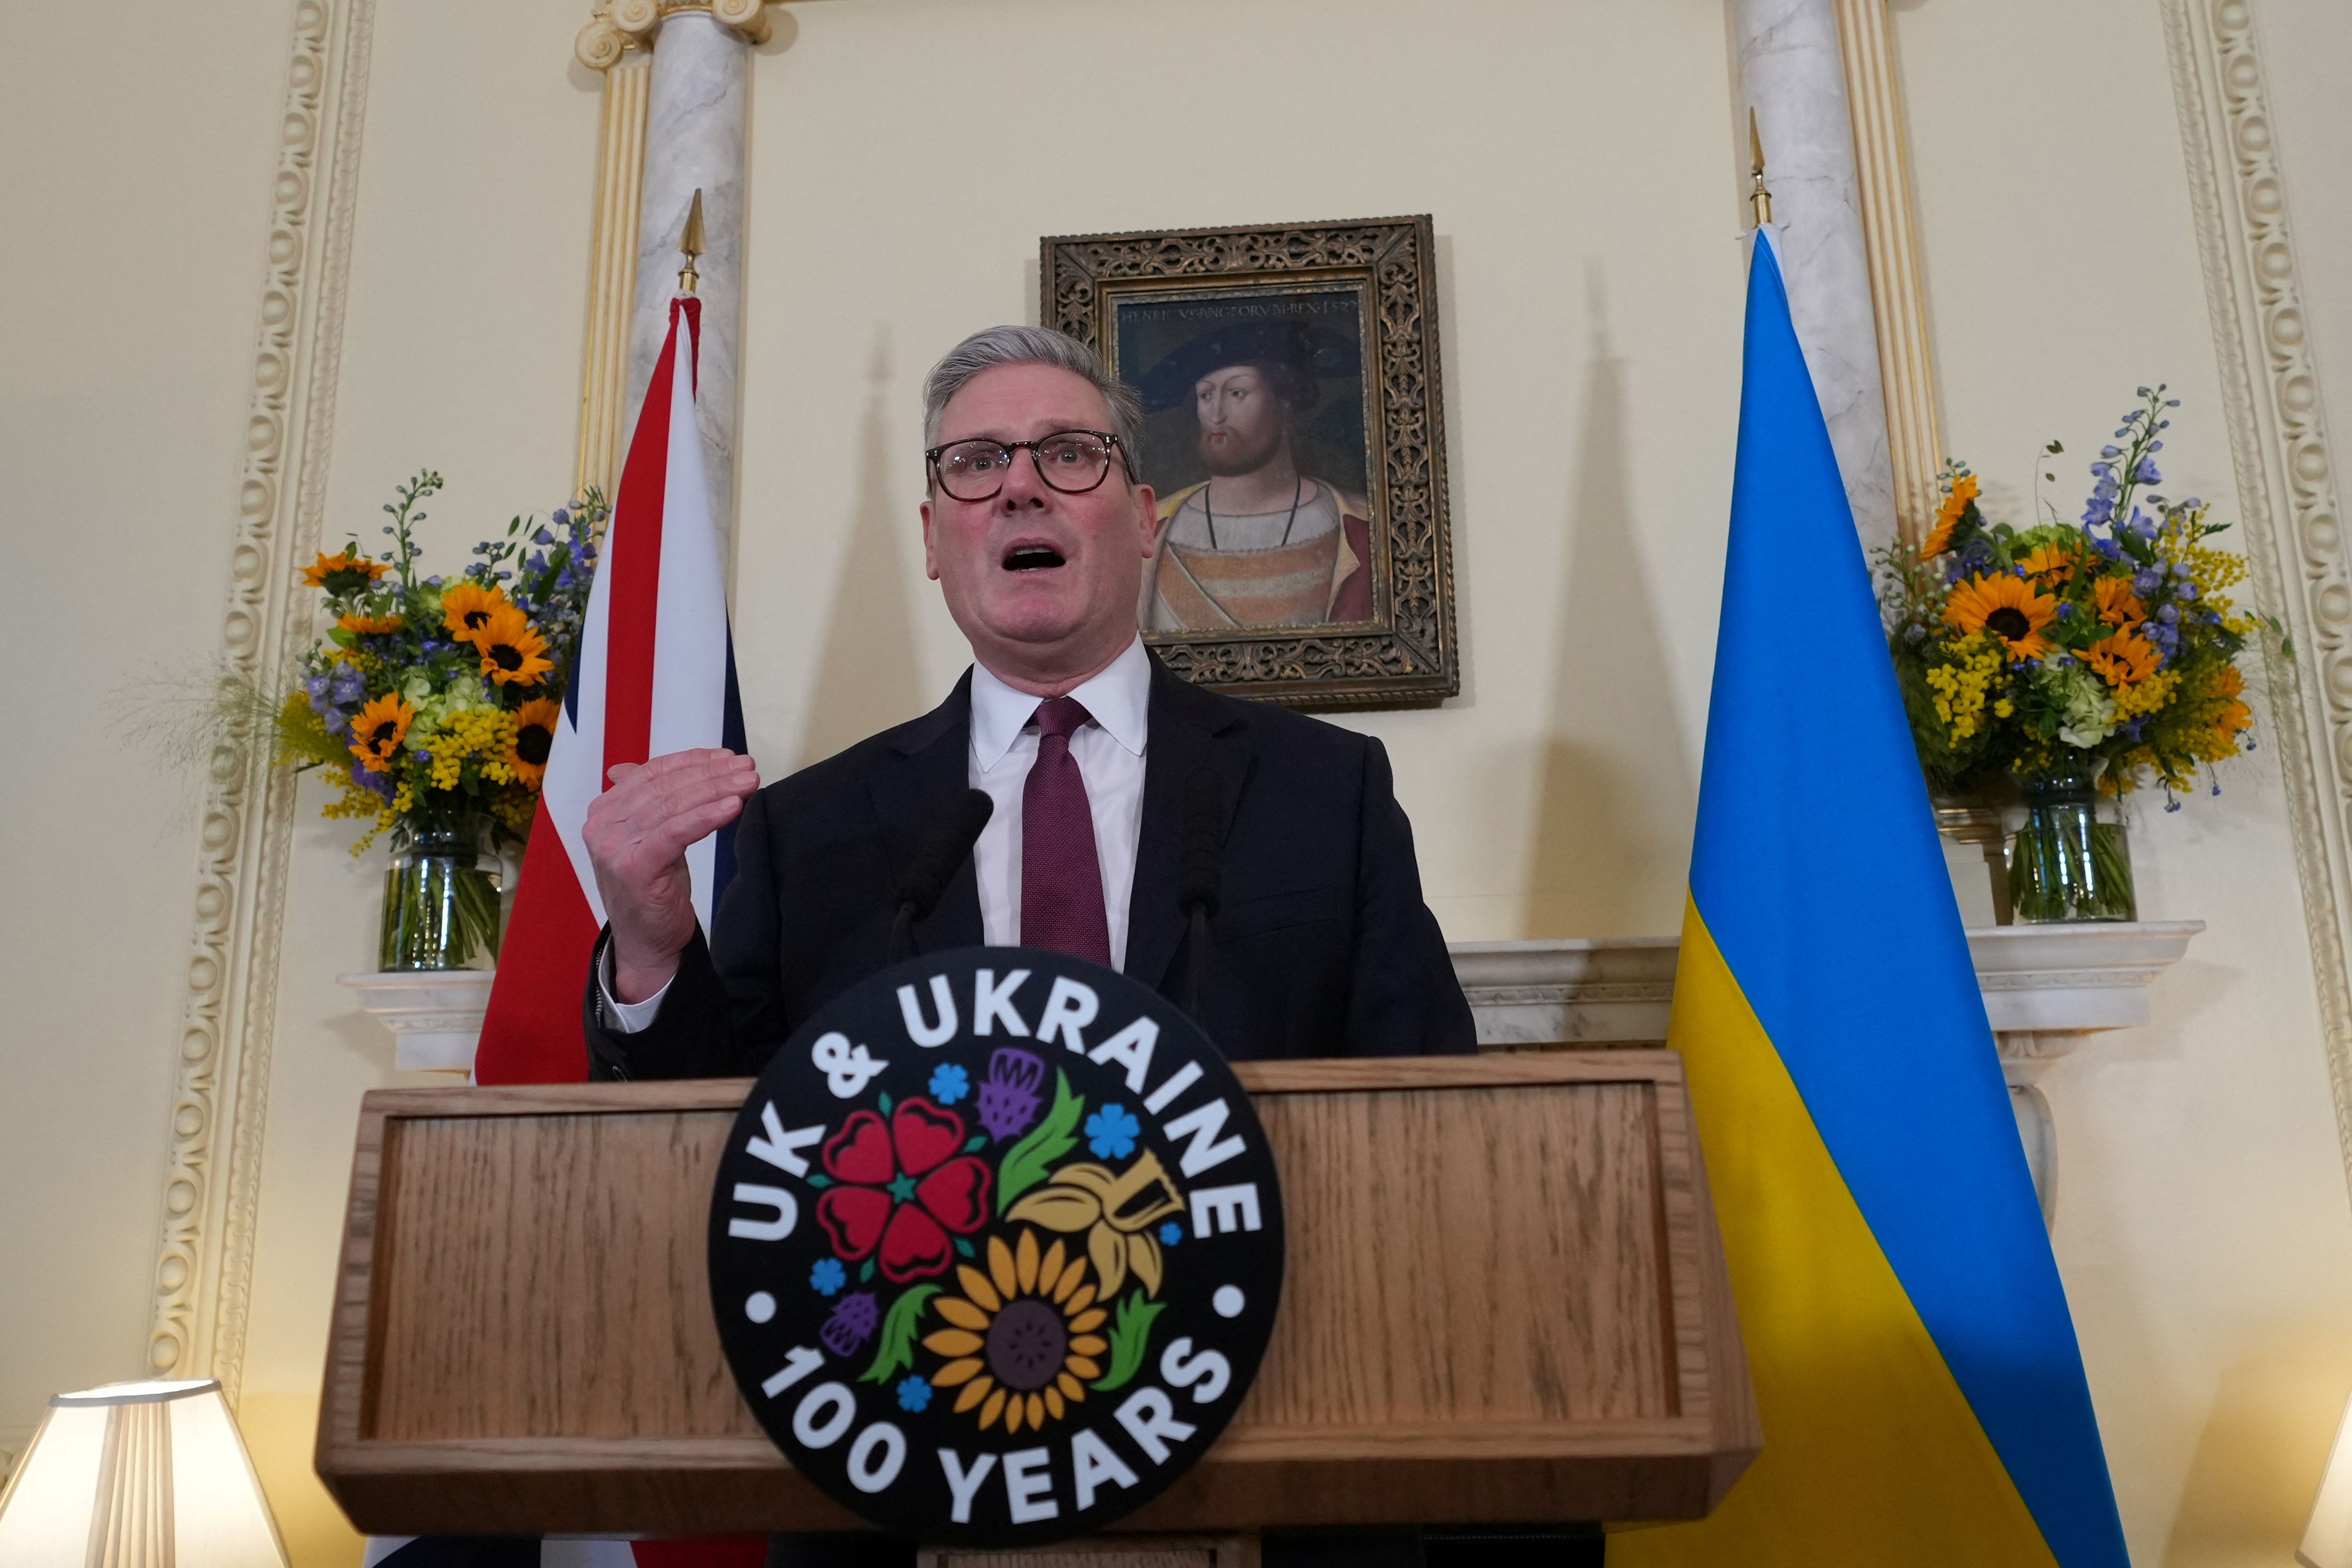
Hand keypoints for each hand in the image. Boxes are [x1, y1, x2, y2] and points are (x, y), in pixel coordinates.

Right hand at [584, 748, 759, 1001]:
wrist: (645, 943)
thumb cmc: (653, 889)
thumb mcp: (652, 838)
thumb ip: (653, 801)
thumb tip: (662, 764)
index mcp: (604, 811)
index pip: (652, 774)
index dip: (693, 761)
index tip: (727, 757)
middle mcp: (602, 824)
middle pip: (665, 788)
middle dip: (711, 774)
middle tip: (747, 767)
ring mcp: (614, 846)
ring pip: (673, 806)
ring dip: (716, 790)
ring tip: (748, 782)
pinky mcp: (634, 866)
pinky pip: (676, 832)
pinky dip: (706, 816)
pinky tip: (733, 807)